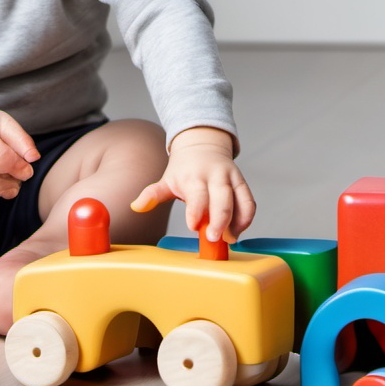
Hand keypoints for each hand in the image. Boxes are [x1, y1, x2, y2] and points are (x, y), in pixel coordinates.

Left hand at [130, 127, 255, 242]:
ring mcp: (231, 179)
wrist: (202, 145)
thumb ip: (152, 194)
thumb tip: (135, 207)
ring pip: (241, 200)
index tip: (193, 226)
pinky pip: (249, 201)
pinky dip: (247, 217)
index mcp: (194, 176)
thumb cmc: (183, 169)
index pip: (197, 194)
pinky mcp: (242, 183)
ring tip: (230, 239)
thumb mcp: (166, 179)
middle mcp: (215, 176)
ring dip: (238, 222)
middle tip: (214, 239)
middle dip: (220, 220)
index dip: (196, 210)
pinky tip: (237, 231)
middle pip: (223, 198)